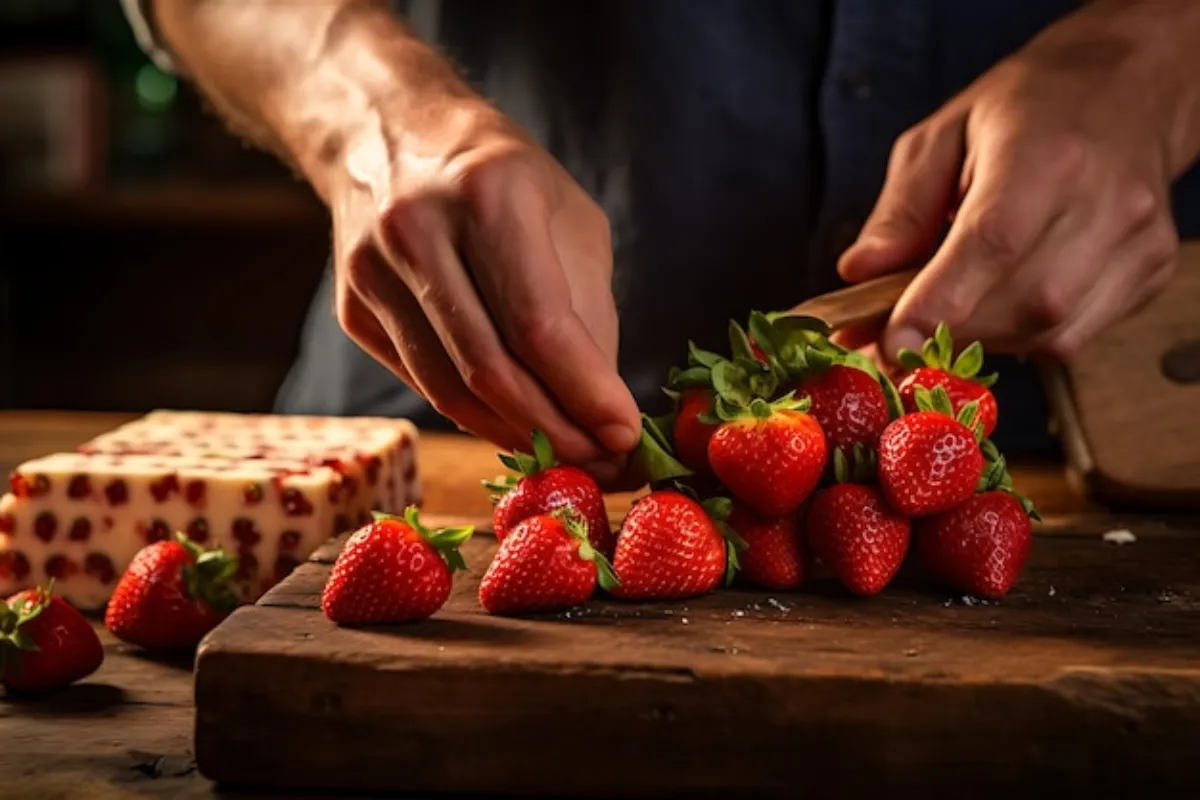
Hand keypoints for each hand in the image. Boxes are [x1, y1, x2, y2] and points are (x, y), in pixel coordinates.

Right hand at [327, 96, 639, 472]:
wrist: (389, 134)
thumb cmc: (502, 177)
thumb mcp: (569, 220)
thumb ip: (587, 312)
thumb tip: (600, 410)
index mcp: (487, 195)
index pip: (538, 325)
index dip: (585, 394)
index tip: (625, 436)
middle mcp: (417, 231)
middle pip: (490, 370)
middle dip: (555, 432)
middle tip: (603, 464)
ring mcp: (372, 274)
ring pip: (450, 391)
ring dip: (516, 436)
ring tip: (568, 456)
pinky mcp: (351, 311)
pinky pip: (423, 384)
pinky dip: (476, 415)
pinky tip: (515, 425)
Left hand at [839, 0, 1199, 361]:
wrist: (1124, 89)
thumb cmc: (1023, 113)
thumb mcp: (941, 138)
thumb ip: (899, 210)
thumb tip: (858, 274)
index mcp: (1044, 154)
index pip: (992, 243)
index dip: (939, 304)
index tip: (890, 343)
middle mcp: (1104, 198)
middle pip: (1023, 302)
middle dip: (951, 330)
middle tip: (904, 329)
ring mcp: (1137, 238)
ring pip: (1050, 331)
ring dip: (985, 339)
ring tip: (955, 308)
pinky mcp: (1150, 269)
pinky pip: (1075, 337)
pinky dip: (1024, 338)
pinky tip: (1002, 303)